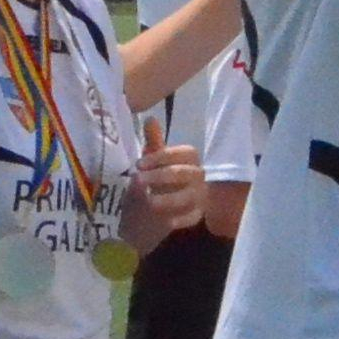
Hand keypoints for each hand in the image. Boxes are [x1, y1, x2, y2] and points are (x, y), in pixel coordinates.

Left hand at [120, 122, 205, 251]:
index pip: (183, 153)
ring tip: (148, 202)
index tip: (139, 164)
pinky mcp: (197, 215)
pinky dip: (179, 219)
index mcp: (190, 158)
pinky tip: (165, 220)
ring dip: (167, 199)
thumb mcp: (153, 157)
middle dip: (159, 177)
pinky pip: (191, 217)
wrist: (159, 205)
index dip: (161, 157)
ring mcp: (200, 196)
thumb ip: (153, 140)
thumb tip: (150, 118)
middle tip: (138, 181)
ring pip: (187, 197)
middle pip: (183, 173)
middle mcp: (199, 176)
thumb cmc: (158, 175)